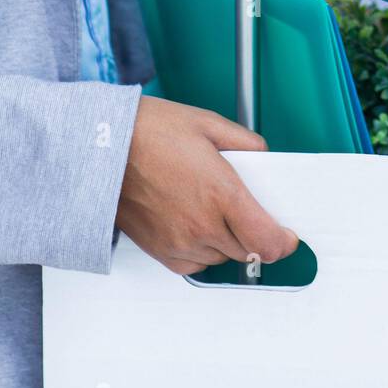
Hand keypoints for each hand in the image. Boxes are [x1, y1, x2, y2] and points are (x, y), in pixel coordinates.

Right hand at [116, 95, 299, 275]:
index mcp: (222, 194)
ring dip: (227, 241)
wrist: (100, 149)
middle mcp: (203, 225)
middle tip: (247, 211)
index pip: (267, 241)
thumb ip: (244, 143)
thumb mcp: (206, 123)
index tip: (287, 235)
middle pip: (249, 252)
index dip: (284, 242)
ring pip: (222, 258)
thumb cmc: (148, 131)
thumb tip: (263, 157)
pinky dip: (202, 249)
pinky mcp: (160, 251)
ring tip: (213, 209)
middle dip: (255, 234)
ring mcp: (180, 242)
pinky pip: (195, 263)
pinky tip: (194, 222)